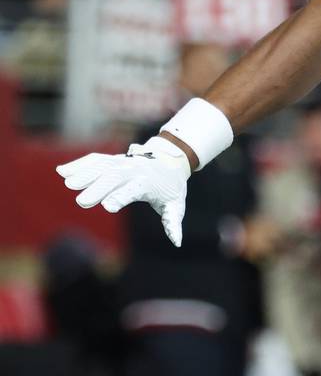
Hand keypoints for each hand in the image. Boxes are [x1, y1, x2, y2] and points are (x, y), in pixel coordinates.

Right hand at [56, 136, 191, 245]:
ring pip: (102, 166)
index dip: (122, 197)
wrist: (172, 160)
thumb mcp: (176, 204)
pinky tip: (62, 172)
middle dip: (99, 188)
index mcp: (148, 183)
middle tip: (82, 202)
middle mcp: (134, 170)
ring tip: (68, 184)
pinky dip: (79, 164)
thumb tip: (176, 242)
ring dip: (85, 174)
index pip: (135, 189)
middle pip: (115, 177)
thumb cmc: (171, 187)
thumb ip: (172, 222)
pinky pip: (95, 160)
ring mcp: (122, 163)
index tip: (107, 207)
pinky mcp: (112, 160)